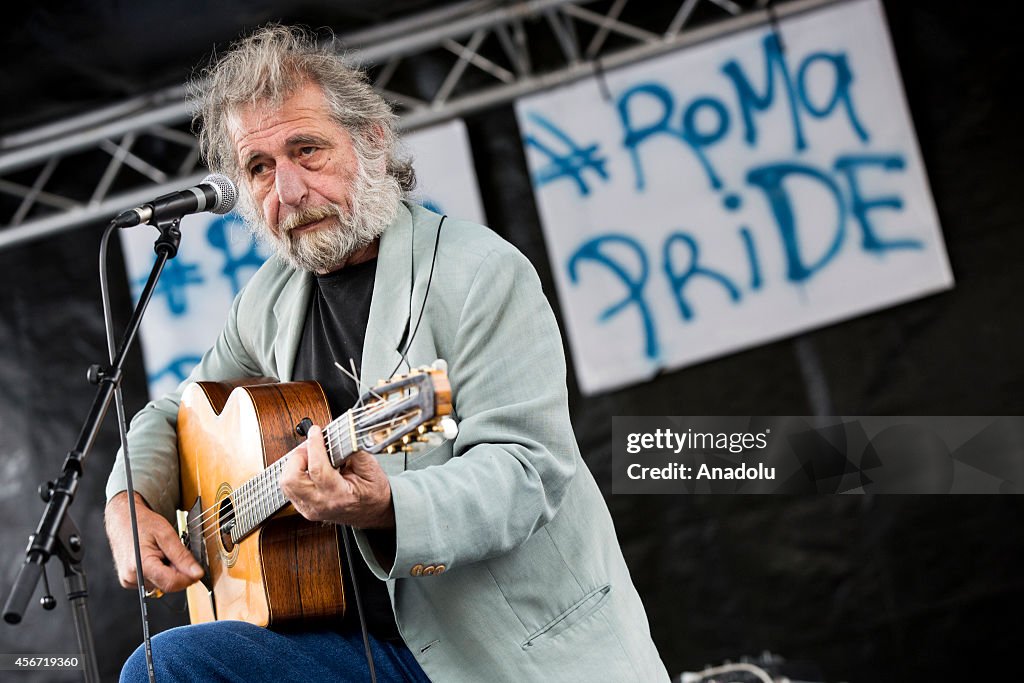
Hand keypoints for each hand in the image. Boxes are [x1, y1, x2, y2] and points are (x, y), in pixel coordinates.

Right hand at [104, 492, 203, 592]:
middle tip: (175, 554)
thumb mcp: (166, 534)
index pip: (171, 583)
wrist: (122, 519)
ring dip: (168, 572)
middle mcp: (131, 576)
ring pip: (161, 584)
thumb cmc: (141, 523)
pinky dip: (159, 572)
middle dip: (178, 572)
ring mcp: (128, 580)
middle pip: (167, 584)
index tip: (197, 571)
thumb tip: (196, 573)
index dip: (188, 578)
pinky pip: (152, 582)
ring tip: (162, 553)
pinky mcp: (128, 581)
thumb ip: (182, 556)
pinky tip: (155, 558)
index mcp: (140, 564)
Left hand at [279, 425, 394, 528]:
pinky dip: (295, 472)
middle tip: (311, 446)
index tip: (316, 431)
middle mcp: (320, 504)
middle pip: (292, 479)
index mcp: (339, 496)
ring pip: (286, 483)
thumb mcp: (371, 469)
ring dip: (294, 464)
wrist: (373, 512)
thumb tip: (338, 435)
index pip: (317, 469)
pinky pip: (289, 488)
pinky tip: (308, 466)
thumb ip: (353, 451)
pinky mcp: (303, 507)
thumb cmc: (373, 492)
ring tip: (310, 455)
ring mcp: (309, 508)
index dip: (314, 446)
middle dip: (298, 456)